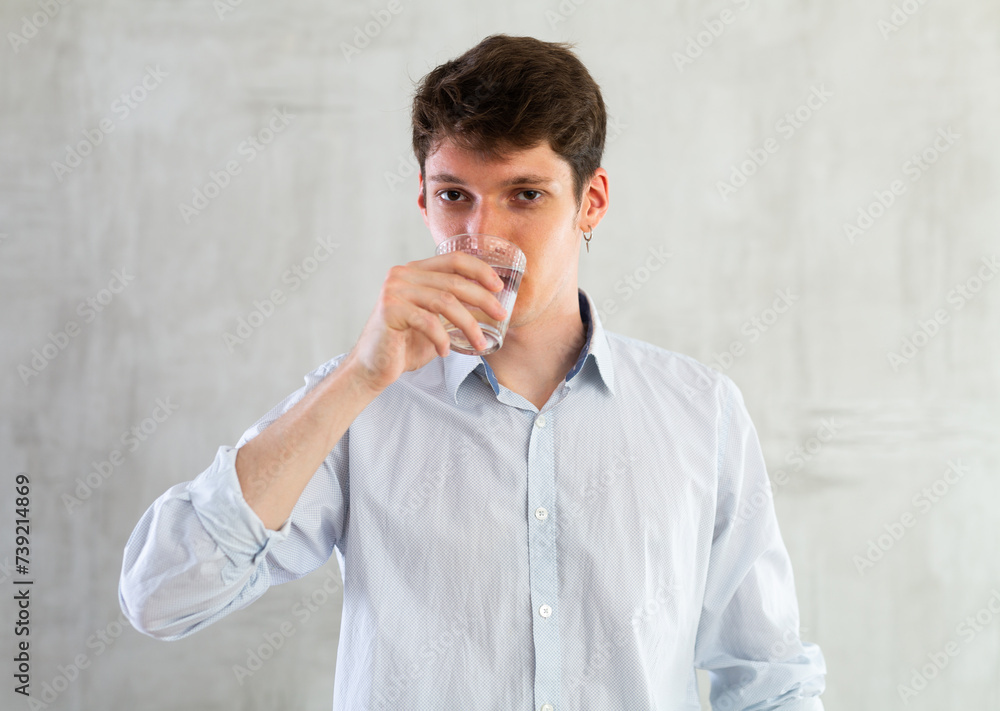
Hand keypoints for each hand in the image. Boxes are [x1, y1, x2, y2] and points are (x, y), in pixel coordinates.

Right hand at [345, 251, 507, 393]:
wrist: (373, 366)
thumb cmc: (406, 344)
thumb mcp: (435, 319)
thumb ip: (453, 306)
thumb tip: (490, 304)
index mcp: (415, 271)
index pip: (453, 259)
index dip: (480, 269)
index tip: (499, 286)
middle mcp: (402, 275)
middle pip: (453, 281)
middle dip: (483, 299)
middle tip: (501, 315)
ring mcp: (394, 291)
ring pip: (445, 302)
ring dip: (469, 324)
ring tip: (480, 342)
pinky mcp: (390, 310)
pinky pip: (428, 322)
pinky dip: (442, 339)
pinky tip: (445, 351)